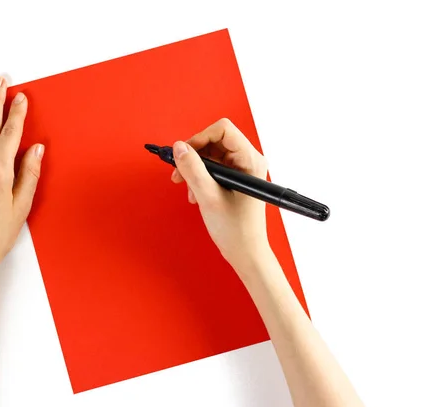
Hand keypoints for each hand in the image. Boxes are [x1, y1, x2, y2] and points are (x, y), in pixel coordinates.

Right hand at [171, 118, 268, 268]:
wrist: (245, 252)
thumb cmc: (236, 231)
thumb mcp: (209, 197)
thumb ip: (193, 170)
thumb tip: (179, 148)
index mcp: (250, 160)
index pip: (222, 130)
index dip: (199, 138)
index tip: (184, 154)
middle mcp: (248, 161)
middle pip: (214, 141)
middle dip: (194, 156)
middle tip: (179, 174)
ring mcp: (241, 170)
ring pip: (210, 154)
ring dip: (194, 169)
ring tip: (188, 188)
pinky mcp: (234, 179)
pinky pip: (212, 167)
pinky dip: (199, 177)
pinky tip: (195, 193)